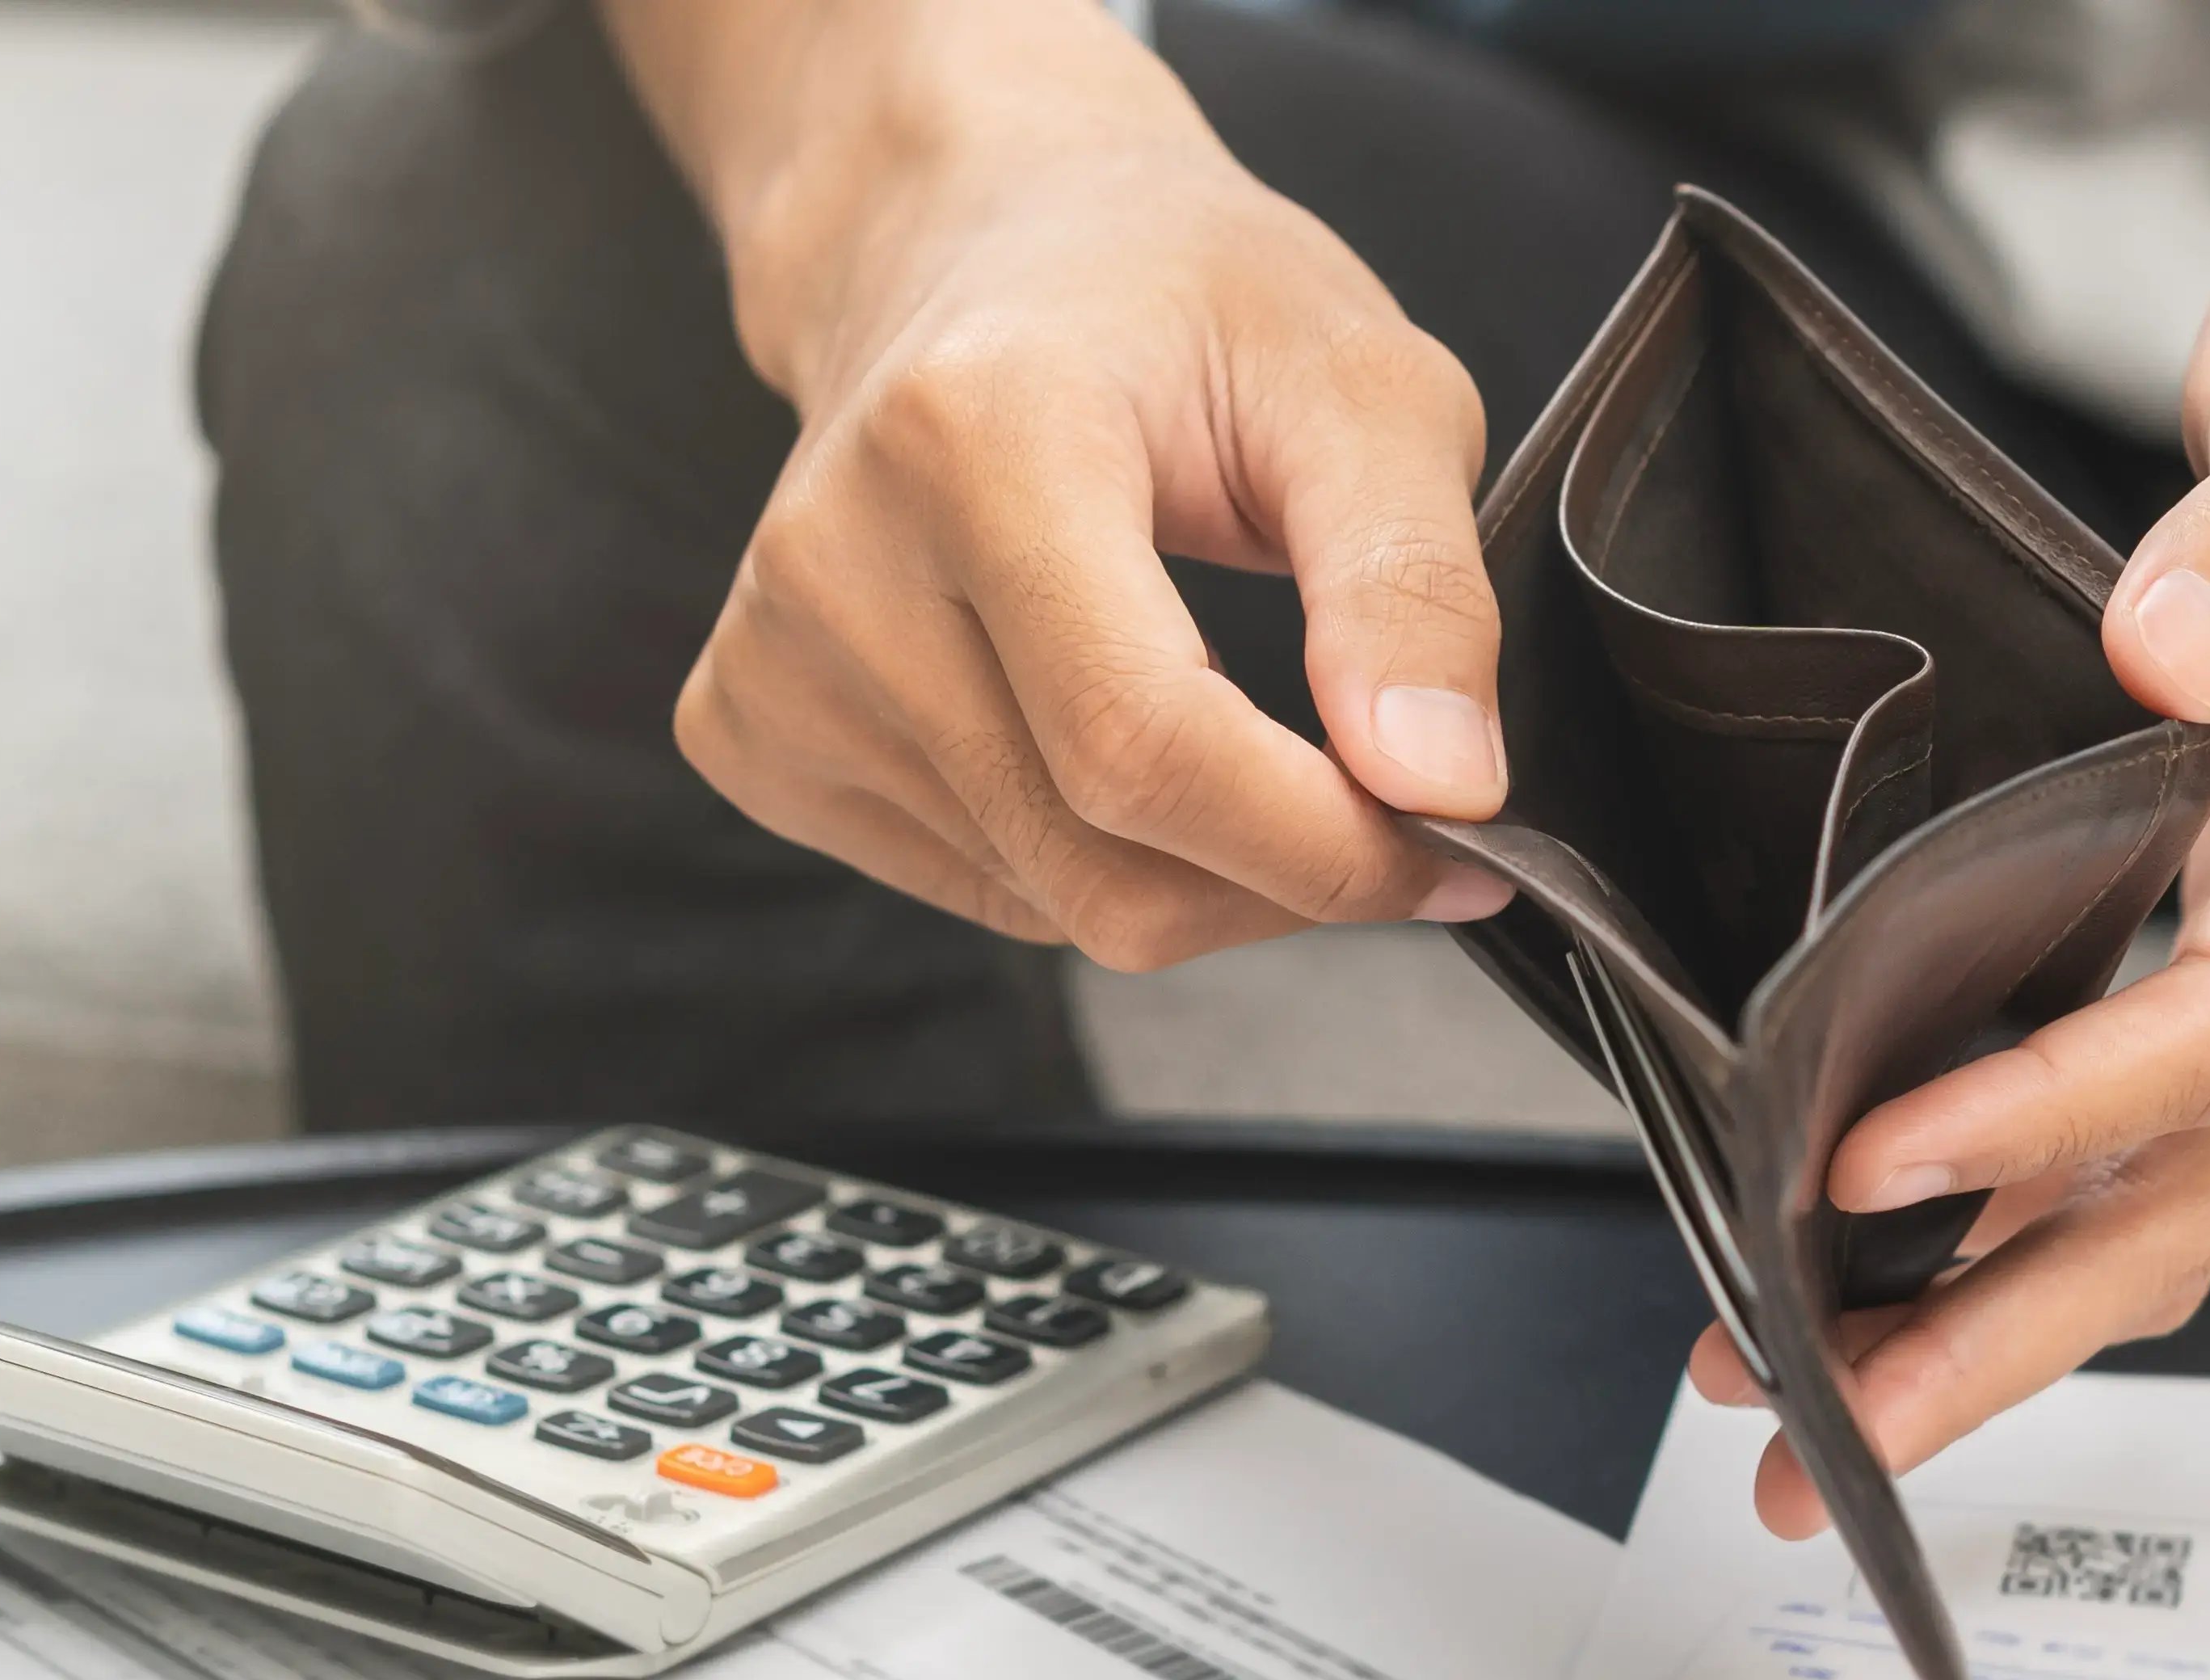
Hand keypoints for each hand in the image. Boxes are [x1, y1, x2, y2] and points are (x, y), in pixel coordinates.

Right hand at [606, 0, 1512, 966]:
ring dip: (1200, 874)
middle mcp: (839, 558)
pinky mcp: (752, 727)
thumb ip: (1415, 590)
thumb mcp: (1361, 387)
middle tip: (1389, 811)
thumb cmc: (1175, 296)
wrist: (974, 244)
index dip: (1324, 848)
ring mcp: (776, 657)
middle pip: (1098, 862)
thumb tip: (1442, 787)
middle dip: (1285, 883)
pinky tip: (1112, 729)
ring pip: (1049, 904)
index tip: (1457, 849)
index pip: (1145, 749)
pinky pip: (978, 892)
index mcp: (975, 438)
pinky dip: (1091, 859)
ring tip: (1251, 735)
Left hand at [1688, 91, 2209, 1532]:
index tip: (1880, 1162)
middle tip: (1825, 1434)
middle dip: (2011, 1328)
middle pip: (2197, 1183)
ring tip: (1801, 1396)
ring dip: (1992, 1319)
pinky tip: (1871, 1272)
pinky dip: (2008, 1225)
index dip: (2056, 1110)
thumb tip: (2170, 649)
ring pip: (2164, 1198)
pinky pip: (2136, 1136)